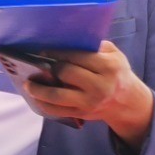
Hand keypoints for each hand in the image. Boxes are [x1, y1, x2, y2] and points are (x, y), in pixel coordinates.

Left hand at [20, 40, 154, 144]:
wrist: (126, 101)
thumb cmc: (116, 72)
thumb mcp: (114, 55)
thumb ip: (94, 47)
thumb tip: (66, 41)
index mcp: (108, 67)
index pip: (78, 56)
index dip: (57, 52)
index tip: (43, 50)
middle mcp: (99, 86)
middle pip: (65, 73)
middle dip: (49, 67)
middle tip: (37, 63)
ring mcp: (89, 102)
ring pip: (57, 95)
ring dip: (38, 89)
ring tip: (28, 83)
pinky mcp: (81, 113)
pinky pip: (56, 111)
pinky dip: (42, 104)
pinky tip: (35, 96)